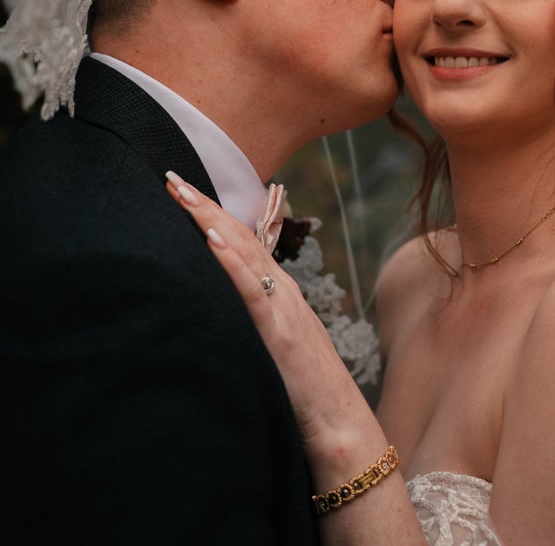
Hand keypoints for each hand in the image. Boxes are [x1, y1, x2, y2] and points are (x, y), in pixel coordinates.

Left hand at [164, 171, 378, 462]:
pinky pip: (252, 288)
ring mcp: (282, 306)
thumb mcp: (273, 344)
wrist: (337, 423)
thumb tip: (217, 307)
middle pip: (239, 236)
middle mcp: (281, 289)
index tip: (182, 191)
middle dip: (204, 205)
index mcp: (278, 291)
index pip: (241, 242)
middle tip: (171, 176)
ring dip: (211, 219)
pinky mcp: (279, 330)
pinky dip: (231, 260)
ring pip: (244, 252)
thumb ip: (252, 320)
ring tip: (183, 193)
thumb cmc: (302, 390)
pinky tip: (212, 238)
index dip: (212, 213)